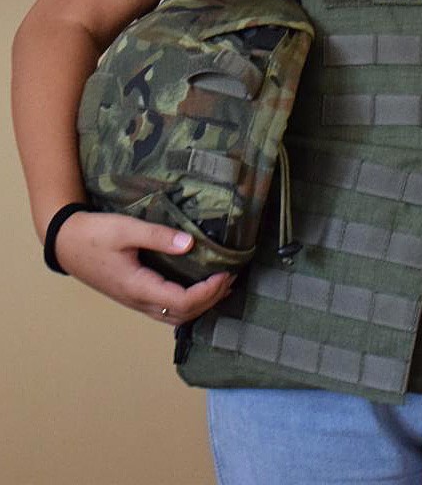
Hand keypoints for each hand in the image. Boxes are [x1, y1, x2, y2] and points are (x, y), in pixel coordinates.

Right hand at [53, 210, 233, 325]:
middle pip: (182, 314)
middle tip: (231, 278)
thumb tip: (190, 244)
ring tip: (221, 285)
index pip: (182, 302)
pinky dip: (187, 303)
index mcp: (138, 287)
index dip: (208, 292)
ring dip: (200, 305)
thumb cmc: (94, 234)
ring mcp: (135, 300)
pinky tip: (196, 287)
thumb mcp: (126, 229)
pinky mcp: (133, 294)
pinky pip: (165, 308)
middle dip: (210, 300)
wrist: (66, 242)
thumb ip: (158, 236)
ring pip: (173, 316)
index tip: (226, 273)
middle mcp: (138, 300)